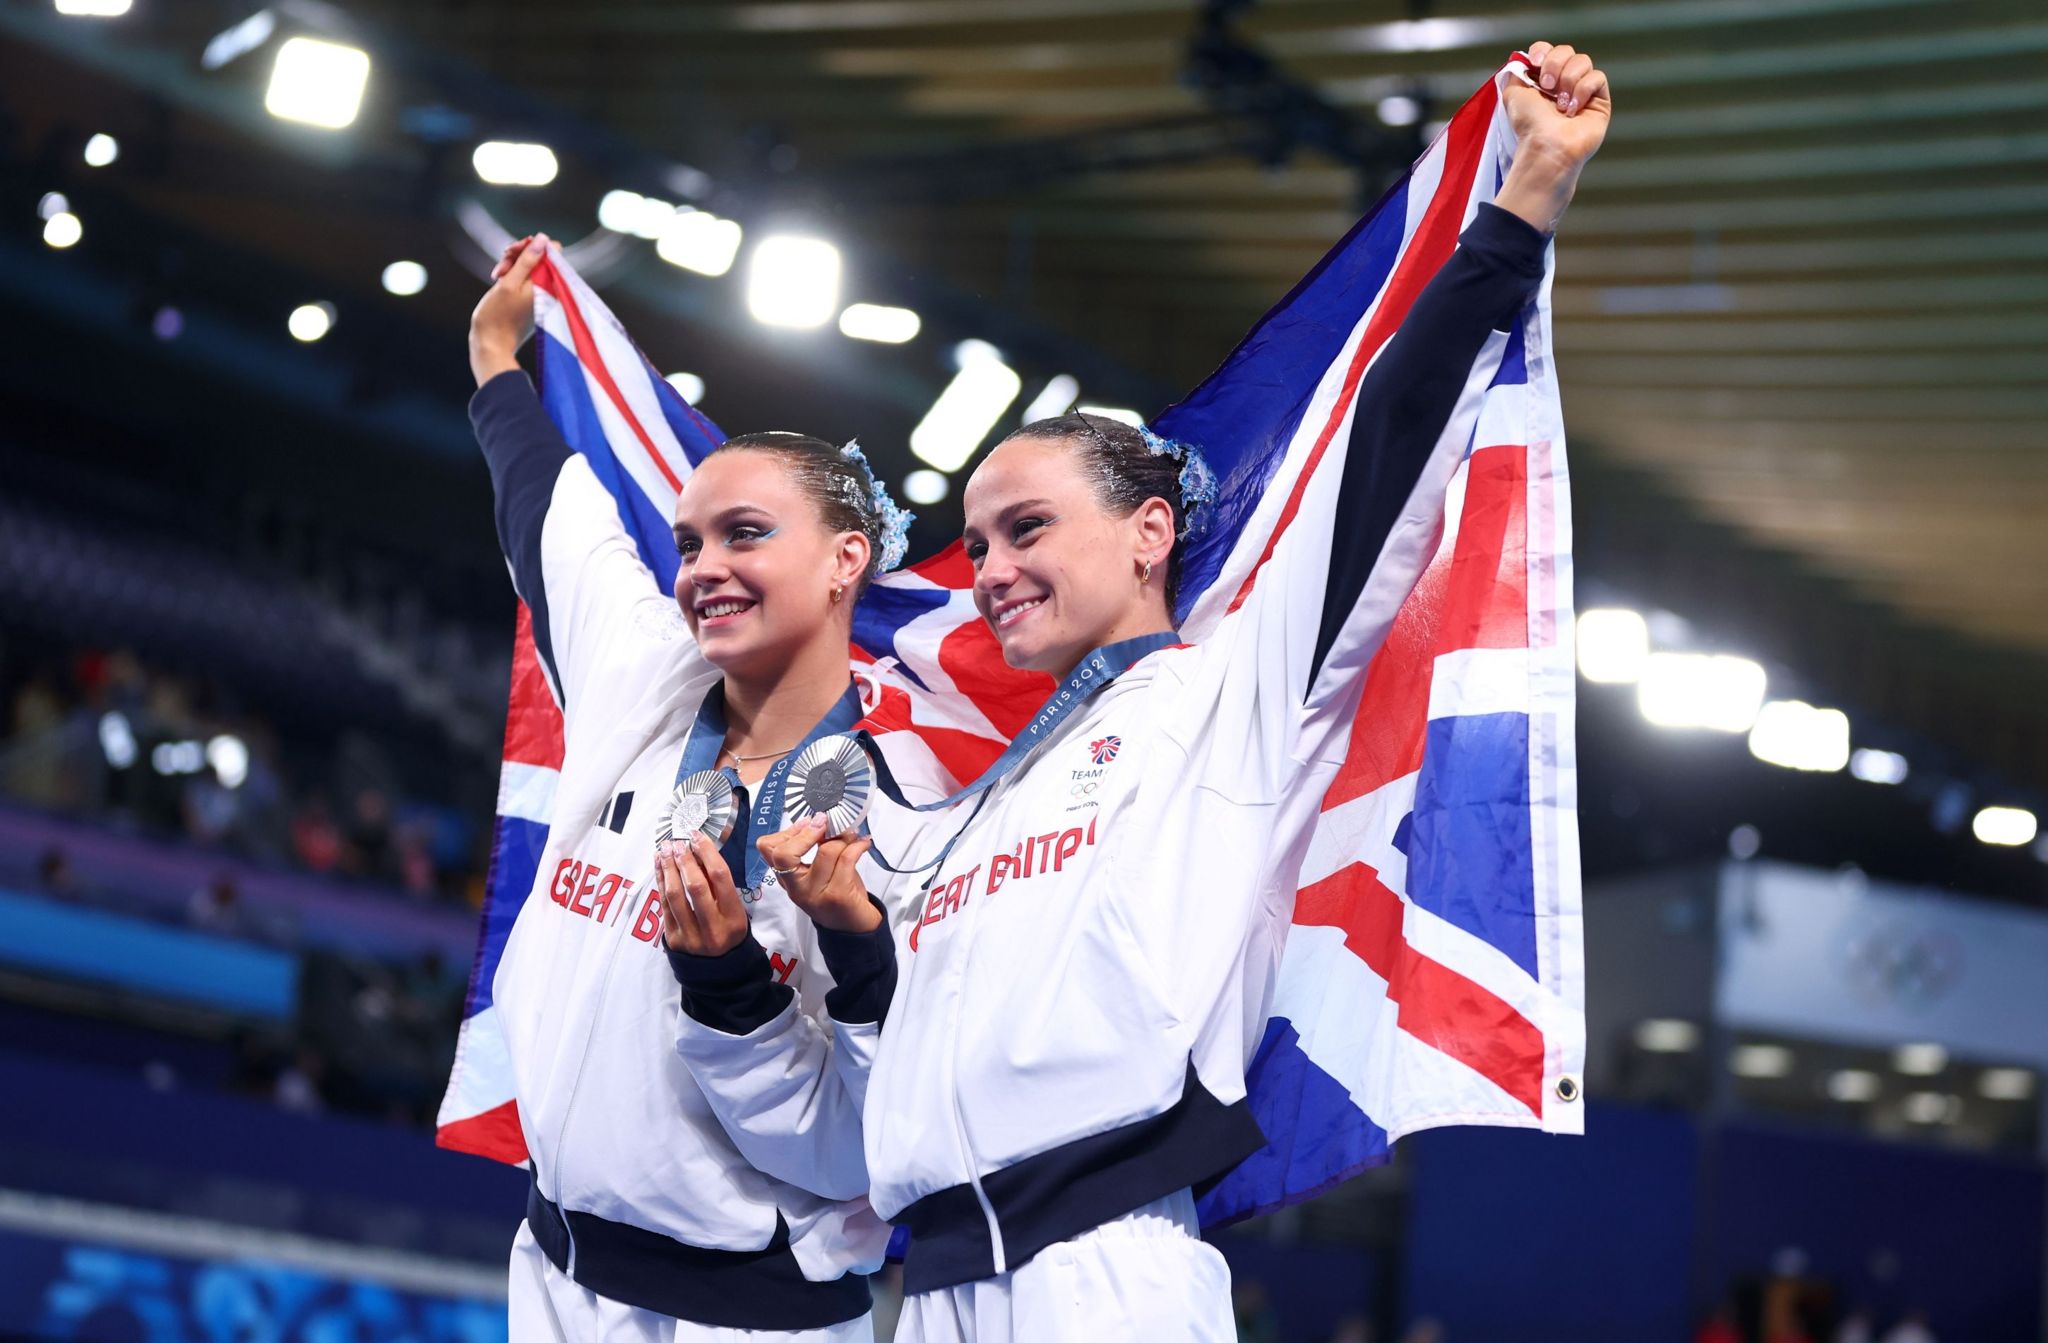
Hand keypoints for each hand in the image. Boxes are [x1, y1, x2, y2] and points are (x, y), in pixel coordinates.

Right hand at [468, 233, 551, 387]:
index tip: (513, 251)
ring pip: (530, 266)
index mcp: (549, 282)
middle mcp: (549, 288)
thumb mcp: (510, 282)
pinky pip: (526, 278)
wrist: (492, 344)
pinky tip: (498, 279)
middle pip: (540, 256)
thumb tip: (543, 239)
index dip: (533, 245)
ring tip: (496, 275)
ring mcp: (540, 294)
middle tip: (501, 265)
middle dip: (518, 255)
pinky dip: (512, 275)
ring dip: (512, 264)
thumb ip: (527, 261)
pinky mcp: (531, 299)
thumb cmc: (498, 315)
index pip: (553, 249)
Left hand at [657, 834, 749, 955]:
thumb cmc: (728, 930)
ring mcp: (691, 936)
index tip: (697, 836)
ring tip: (664, 850)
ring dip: (668, 869)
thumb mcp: (734, 911)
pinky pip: (664, 905)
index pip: (720, 878)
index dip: (707, 853)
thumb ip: (719, 886)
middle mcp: (713, 929)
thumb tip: (698, 852)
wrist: (718, 968)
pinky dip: (661, 882)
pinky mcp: (673, 939)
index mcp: (734, 918)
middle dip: (685, 860)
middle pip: (696, 887)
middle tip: (677, 843)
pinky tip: (659, 866)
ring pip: (675, 896)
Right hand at [757, 815, 880, 933]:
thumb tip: (821, 820)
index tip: (808, 824)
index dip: (787, 831)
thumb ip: (814, 848)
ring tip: (852, 835)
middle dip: (807, 832)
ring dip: (842, 836)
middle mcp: (796, 888)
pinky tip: (863, 843)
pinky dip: (858, 845)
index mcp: (787, 879)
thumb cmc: (837, 894)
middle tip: (826, 824)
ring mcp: (816, 893)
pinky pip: (847, 859)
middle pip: (784, 854)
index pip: (768, 850)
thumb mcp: (819, 871)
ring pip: (825, 852)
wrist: (854, 928)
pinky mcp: (838, 896)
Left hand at [1495, 42, 1611, 232]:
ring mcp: (1582, 91)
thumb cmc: (1529, 125)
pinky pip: (1597, 77)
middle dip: (1555, 64)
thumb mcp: (1513, 94)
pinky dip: (1582, 91)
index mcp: (1542, 81)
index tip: (1536, 62)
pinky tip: (1573, 110)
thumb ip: (1517, 73)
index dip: (1543, 50)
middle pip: (1566, 51)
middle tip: (1547, 87)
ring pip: (1583, 61)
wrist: (1546, 145)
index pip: (1548, 50)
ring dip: (1568, 79)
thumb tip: (1525, 60)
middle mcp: (1563, 84)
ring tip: (1560, 105)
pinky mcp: (1600, 100)